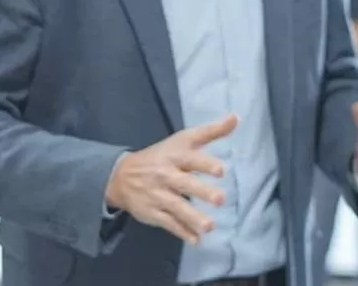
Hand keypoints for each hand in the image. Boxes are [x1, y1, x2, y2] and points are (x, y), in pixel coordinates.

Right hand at [106, 115, 236, 244]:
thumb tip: (236, 117)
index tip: (221, 170)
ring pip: (176, 207)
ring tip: (210, 226)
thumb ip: (211, 131)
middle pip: (185, 184)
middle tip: (221, 199)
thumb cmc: (162, 155)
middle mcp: (166, 175)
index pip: (191, 159)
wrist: (121, 175)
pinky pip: (168, 223)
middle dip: (202, 192)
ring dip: (193, 218)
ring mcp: (158, 195)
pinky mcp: (152, 213)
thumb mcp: (184, 139)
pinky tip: (196, 240)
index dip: (205, 164)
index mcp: (175, 156)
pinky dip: (182, 232)